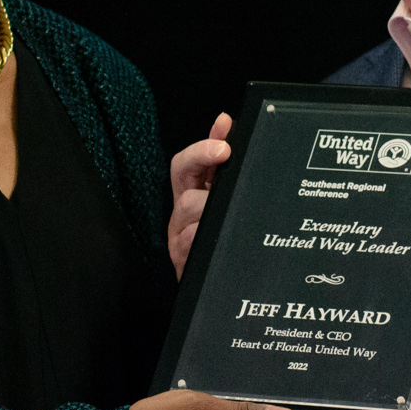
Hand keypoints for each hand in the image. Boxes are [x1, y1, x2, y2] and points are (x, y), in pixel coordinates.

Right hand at [168, 112, 232, 279]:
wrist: (220, 288)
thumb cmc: (220, 236)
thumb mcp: (223, 194)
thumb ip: (222, 158)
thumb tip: (225, 120)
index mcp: (192, 194)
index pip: (184, 164)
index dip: (201, 151)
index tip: (224, 146)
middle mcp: (182, 214)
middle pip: (183, 185)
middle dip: (205, 173)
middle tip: (226, 164)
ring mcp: (180, 237)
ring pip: (189, 212)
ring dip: (209, 211)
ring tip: (229, 217)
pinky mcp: (183, 261)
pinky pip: (189, 243)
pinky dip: (203, 238)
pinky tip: (221, 241)